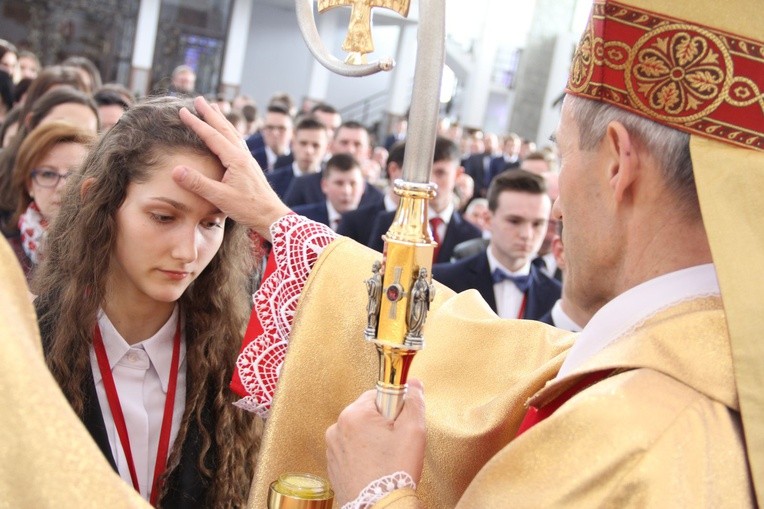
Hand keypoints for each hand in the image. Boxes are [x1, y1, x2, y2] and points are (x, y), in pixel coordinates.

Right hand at [172, 96, 290, 239]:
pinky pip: (238, 143)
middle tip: (199, 99)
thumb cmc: (248, 208)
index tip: (183, 111)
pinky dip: (230, 133)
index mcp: (235, 159)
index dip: (196, 123)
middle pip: (224, 128)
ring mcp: (248, 160)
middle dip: (211, 113)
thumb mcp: (220, 197)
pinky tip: (229, 135)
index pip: (212, 136)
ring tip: (215, 109)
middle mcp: (243, 155)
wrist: (272, 216)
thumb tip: (176, 170)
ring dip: (222, 120)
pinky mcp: (250, 167)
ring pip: (233, 134)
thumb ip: (198, 183)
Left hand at [326, 379, 425, 505]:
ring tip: (385, 460)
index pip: (378, 394)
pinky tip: (374, 469)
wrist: (379, 508)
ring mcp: (332, 448)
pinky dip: (362, 455)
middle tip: (395, 445)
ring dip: (372, 440)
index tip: (400, 424)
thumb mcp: (414, 431)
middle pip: (367, 413)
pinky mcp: (332, 465)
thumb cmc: (395, 471)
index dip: (394, 408)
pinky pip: (350, 450)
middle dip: (383, 424)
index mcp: (353, 414)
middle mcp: (336, 427)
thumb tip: (414, 383)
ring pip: (358, 432)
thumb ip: (414, 401)